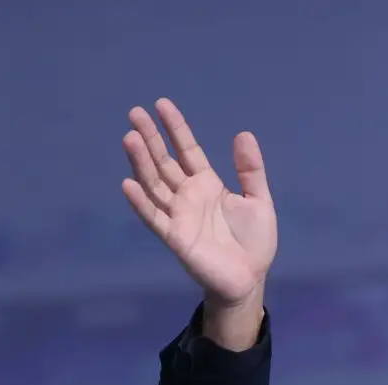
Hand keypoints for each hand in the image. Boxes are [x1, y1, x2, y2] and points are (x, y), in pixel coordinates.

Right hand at [121, 98, 275, 345]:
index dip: (175, 128)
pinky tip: (129, 184)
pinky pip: (154, 218)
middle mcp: (187, 195)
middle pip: (164, 162)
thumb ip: (251, 170)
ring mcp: (178, 215)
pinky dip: (141, 202)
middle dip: (150, 138)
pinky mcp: (175, 237)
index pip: (187, 149)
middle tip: (135, 112)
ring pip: (154, 184)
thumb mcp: (259, 200)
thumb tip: (243, 134)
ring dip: (141, 163)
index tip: (161, 104)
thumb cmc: (254, 241)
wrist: (250, 278)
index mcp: (206, 183)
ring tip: (130, 138)